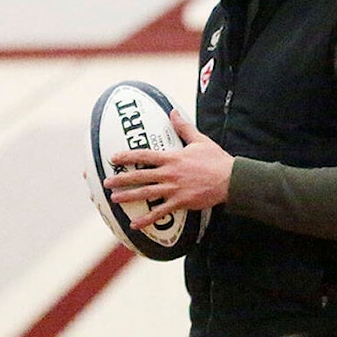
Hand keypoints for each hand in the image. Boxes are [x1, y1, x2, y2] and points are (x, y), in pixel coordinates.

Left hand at [103, 109, 233, 230]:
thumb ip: (183, 127)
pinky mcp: (181, 202)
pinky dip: (147, 219)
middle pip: (140, 176)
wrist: (230, 179)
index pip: (144, 155)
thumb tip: (173, 112)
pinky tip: (134, 224)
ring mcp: (174, 189)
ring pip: (146, 194)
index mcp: (172, 157)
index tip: (112, 158)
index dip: (127, 156)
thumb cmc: (216, 159)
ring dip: (128, 197)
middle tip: (106, 182)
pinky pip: (160, 212)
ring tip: (114, 199)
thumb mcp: (199, 140)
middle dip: (121, 179)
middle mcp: (169, 173)